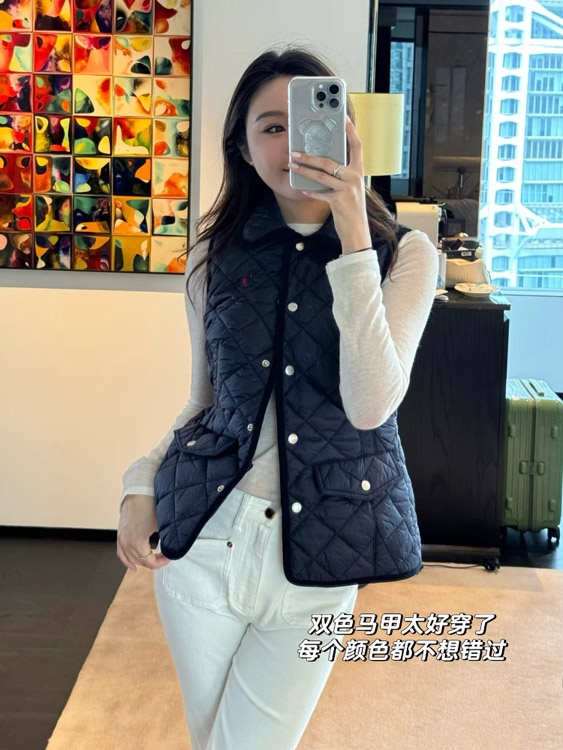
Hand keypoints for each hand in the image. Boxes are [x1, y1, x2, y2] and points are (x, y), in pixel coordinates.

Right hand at [117, 494, 169, 570]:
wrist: (138, 492)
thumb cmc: (149, 505)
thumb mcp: (161, 524)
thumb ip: (166, 539)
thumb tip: (172, 547)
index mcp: (137, 542)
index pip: (149, 562)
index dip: (160, 562)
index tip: (168, 556)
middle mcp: (127, 543)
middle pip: (140, 561)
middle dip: (153, 561)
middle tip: (164, 556)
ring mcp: (122, 539)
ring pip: (129, 559)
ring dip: (140, 562)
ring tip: (151, 563)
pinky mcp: (120, 534)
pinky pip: (121, 553)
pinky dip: (126, 560)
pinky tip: (132, 565)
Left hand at [288, 118, 371, 254]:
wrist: (357, 231)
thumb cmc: (351, 209)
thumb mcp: (350, 189)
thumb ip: (341, 177)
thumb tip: (323, 165)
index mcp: (359, 172)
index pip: (357, 147)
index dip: (351, 132)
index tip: (343, 119)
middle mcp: (355, 178)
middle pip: (329, 161)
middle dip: (310, 156)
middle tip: (295, 151)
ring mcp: (347, 189)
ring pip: (321, 175)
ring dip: (304, 170)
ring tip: (292, 165)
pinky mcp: (339, 201)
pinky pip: (320, 193)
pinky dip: (310, 191)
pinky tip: (302, 189)